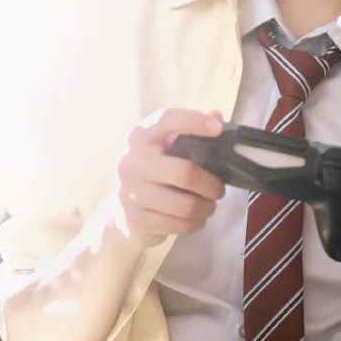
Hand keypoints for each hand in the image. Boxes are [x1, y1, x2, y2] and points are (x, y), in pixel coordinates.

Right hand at [113, 107, 225, 247]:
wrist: (120, 209)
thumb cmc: (152, 170)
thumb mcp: (166, 146)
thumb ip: (189, 131)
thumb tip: (216, 115)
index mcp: (139, 136)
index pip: (167, 120)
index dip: (194, 122)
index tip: (217, 130)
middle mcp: (129, 160)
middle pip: (184, 172)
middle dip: (211, 184)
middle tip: (220, 189)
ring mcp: (128, 191)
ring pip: (184, 204)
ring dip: (206, 207)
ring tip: (210, 205)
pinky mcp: (134, 218)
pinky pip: (177, 224)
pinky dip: (195, 223)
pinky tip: (198, 218)